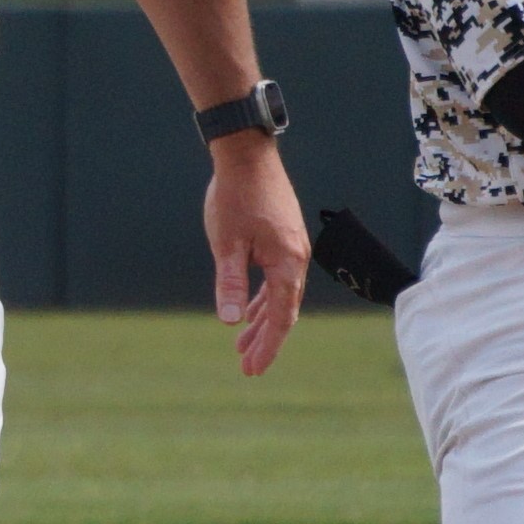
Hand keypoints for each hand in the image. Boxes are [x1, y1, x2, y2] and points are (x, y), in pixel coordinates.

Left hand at [207, 135, 307, 377]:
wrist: (246, 154)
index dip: (268, 346)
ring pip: (279, 296)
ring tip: (243, 347)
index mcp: (287, 262)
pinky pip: (275, 279)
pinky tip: (248, 312)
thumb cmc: (234, 196)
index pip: (280, 316)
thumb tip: (230, 322)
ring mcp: (292, 248)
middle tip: (247, 367)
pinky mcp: (283, 239)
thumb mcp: (226, 244)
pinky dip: (262, 299)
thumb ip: (230, 283)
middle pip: (283, 311)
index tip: (253, 370)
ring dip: (262, 321)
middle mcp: (297, 258)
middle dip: (265, 340)